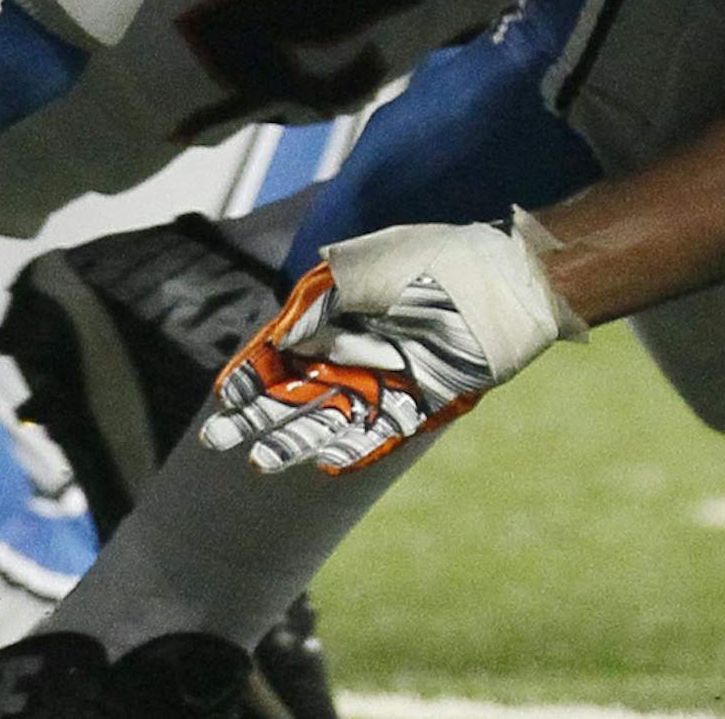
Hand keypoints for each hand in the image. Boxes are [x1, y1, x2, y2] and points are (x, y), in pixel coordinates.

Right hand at [202, 217, 583, 475]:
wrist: (506, 282)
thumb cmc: (438, 260)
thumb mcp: (371, 265)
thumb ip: (325, 299)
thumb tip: (283, 337)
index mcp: (339, 312)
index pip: (283, 348)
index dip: (252, 371)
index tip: (226, 395)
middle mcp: (357, 350)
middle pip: (296, 390)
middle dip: (257, 416)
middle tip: (218, 439)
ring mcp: (385, 380)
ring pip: (328, 418)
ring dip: (293, 440)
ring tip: (259, 462)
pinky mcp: (417, 405)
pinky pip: (377, 435)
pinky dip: (351, 450)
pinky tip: (321, 466)